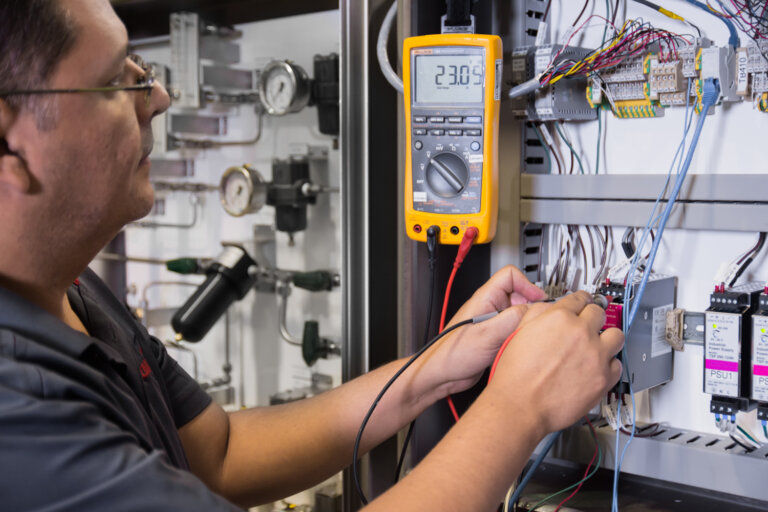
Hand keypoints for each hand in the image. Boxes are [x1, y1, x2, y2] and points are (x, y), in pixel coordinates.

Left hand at [421, 265, 547, 395]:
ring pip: (517, 314)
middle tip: (537, 320)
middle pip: (518, 295)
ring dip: (525, 323)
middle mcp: (488, 307)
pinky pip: (513, 329)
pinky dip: (519, 335)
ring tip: (527, 334)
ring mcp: (491, 322)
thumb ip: (512, 319)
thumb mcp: (488, 335)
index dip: (527, 285)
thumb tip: (534, 309)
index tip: (539, 300)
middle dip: (530, 306)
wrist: (441, 374)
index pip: (510, 276)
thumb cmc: (453, 354)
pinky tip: (519, 346)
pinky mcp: (494, 336)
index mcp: (484, 299)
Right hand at [486, 291, 623, 433]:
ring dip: (607, 339)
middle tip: (587, 326)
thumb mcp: (518, 332)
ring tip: (597, 346)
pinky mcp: (604, 378)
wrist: (519, 405)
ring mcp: (595, 355)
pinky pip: (617, 365)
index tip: (584, 303)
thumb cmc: (515, 375)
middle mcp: (580, 333)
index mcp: (559, 318)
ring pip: (616, 336)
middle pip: (599, 313)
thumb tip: (549, 309)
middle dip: (593, 318)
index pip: (579, 298)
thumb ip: (537, 315)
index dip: (581, 301)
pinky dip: (608, 365)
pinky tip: (596, 368)